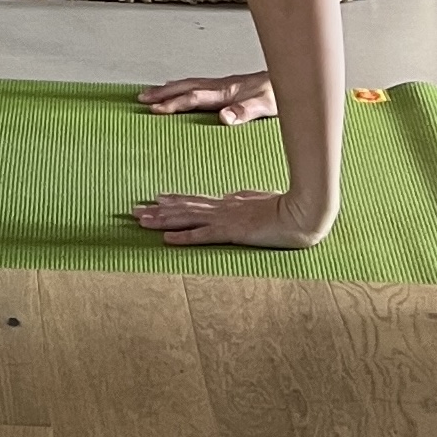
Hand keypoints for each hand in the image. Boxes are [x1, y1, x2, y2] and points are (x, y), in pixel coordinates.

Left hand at [132, 189, 328, 249]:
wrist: (304, 211)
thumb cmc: (288, 207)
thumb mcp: (260, 201)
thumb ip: (244, 200)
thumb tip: (232, 198)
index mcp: (229, 202)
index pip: (195, 201)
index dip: (173, 201)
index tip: (155, 199)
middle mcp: (222, 208)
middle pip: (183, 209)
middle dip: (157, 210)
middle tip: (133, 210)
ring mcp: (226, 219)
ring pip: (186, 219)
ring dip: (161, 221)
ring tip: (140, 220)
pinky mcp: (233, 232)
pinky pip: (203, 236)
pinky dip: (183, 237)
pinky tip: (167, 238)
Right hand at [136, 71, 275, 124]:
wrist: (293, 76)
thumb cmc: (282, 94)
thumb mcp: (268, 106)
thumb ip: (245, 111)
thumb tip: (223, 118)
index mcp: (227, 92)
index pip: (194, 98)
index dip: (173, 103)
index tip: (154, 109)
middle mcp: (222, 86)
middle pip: (186, 87)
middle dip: (162, 93)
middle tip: (141, 97)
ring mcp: (224, 84)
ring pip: (191, 84)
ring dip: (170, 88)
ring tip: (152, 92)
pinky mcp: (229, 86)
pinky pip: (199, 85)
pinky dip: (184, 87)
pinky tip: (182, 90)